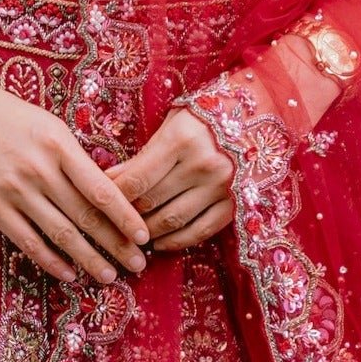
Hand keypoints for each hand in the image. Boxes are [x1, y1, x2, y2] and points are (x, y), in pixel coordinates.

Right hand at [0, 68, 150, 284]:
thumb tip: (106, 195)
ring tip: (110, 277)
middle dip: (117, 244)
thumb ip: (74, 158)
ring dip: (89, 259)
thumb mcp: (48, 125)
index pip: (102, 190)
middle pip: (86, 217)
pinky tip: (69, 274)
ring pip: (60, 235)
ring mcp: (13, 190)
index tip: (145, 236)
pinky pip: (27, 242)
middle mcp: (38, 169)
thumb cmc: (6, 114)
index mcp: (58, 145)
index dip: (127, 218)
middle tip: (138, 265)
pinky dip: (51, 261)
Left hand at [109, 106, 234, 252]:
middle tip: (111, 221)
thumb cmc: (206, 117)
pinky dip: (177, 241)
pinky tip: (160, 243)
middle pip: (151, 201)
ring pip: (172, 220)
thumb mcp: (173, 124)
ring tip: (133, 233)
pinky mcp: (236, 204)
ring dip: (148, 231)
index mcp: (182, 139)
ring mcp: (221, 187)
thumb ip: (144, 154)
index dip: (114, 195)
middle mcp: (202, 164)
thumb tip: (108, 179)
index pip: (137, 178)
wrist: (260, 117)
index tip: (100, 201)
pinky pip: (201, 230)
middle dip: (127, 214)